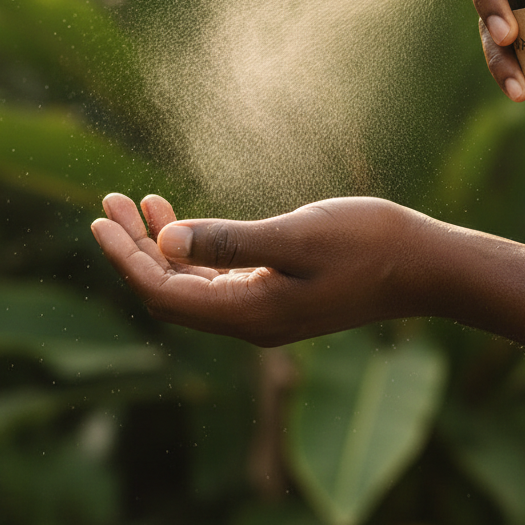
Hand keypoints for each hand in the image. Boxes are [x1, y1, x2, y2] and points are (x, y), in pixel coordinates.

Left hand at [91, 192, 426, 344]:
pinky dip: (197, 251)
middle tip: (109, 203)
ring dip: (163, 247)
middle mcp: (251, 321)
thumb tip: (164, 243)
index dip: (126, 257)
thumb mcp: (296, 236)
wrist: (425, 268)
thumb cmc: (368, 245)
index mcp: (249, 313)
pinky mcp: (283, 296)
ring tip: (139, 204)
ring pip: (193, 284)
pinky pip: (220, 279)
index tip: (99, 217)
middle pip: (171, 292)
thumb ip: (230, 241)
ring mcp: (267, 311)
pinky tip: (190, 224)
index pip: (164, 293)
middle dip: (135, 249)